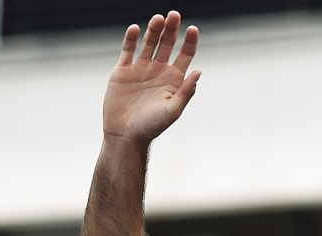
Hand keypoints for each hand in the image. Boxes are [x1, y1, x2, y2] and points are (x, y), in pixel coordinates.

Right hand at [103, 12, 200, 149]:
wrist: (125, 135)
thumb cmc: (151, 126)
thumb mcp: (173, 110)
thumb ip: (186, 92)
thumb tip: (199, 72)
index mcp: (174, 79)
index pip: (185, 55)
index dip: (189, 42)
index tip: (192, 29)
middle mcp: (158, 71)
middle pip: (167, 44)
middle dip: (172, 29)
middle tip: (175, 14)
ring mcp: (140, 69)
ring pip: (149, 43)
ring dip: (154, 30)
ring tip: (159, 18)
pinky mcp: (122, 70)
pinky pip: (128, 50)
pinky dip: (131, 39)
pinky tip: (135, 29)